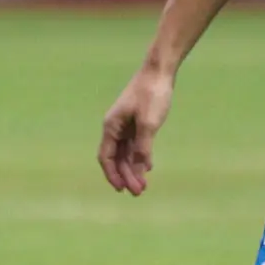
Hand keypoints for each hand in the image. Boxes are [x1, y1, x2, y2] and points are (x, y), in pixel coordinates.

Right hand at [97, 65, 175, 194]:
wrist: (159, 71)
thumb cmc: (152, 94)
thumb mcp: (149, 123)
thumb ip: (143, 147)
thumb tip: (139, 168)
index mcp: (111, 126)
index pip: (106, 157)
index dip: (112, 175)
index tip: (121, 189)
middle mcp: (115, 127)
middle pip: (117, 158)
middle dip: (126, 176)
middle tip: (138, 193)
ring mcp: (126, 124)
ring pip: (126, 153)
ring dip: (133, 169)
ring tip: (143, 185)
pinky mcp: (137, 121)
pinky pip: (135, 145)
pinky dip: (139, 157)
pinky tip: (147, 167)